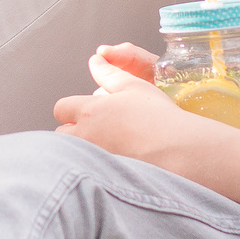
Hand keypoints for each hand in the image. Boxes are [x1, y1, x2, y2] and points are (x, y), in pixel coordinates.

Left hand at [54, 47, 203, 171]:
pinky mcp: (102, 177)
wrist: (178, 152)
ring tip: (109, 145)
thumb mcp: (134, 87)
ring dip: (82, 148)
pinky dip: (95, 165)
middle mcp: (85, 136)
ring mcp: (92, 159)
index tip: (87, 111)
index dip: (72, 108)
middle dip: (73, 129)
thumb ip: (109, 74)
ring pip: (73, 152)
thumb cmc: (158, 117)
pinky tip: (116, 161)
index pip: (61, 108)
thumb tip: (95, 61)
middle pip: (61, 133)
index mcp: (90, 111)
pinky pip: (88, 168)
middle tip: (99, 128)